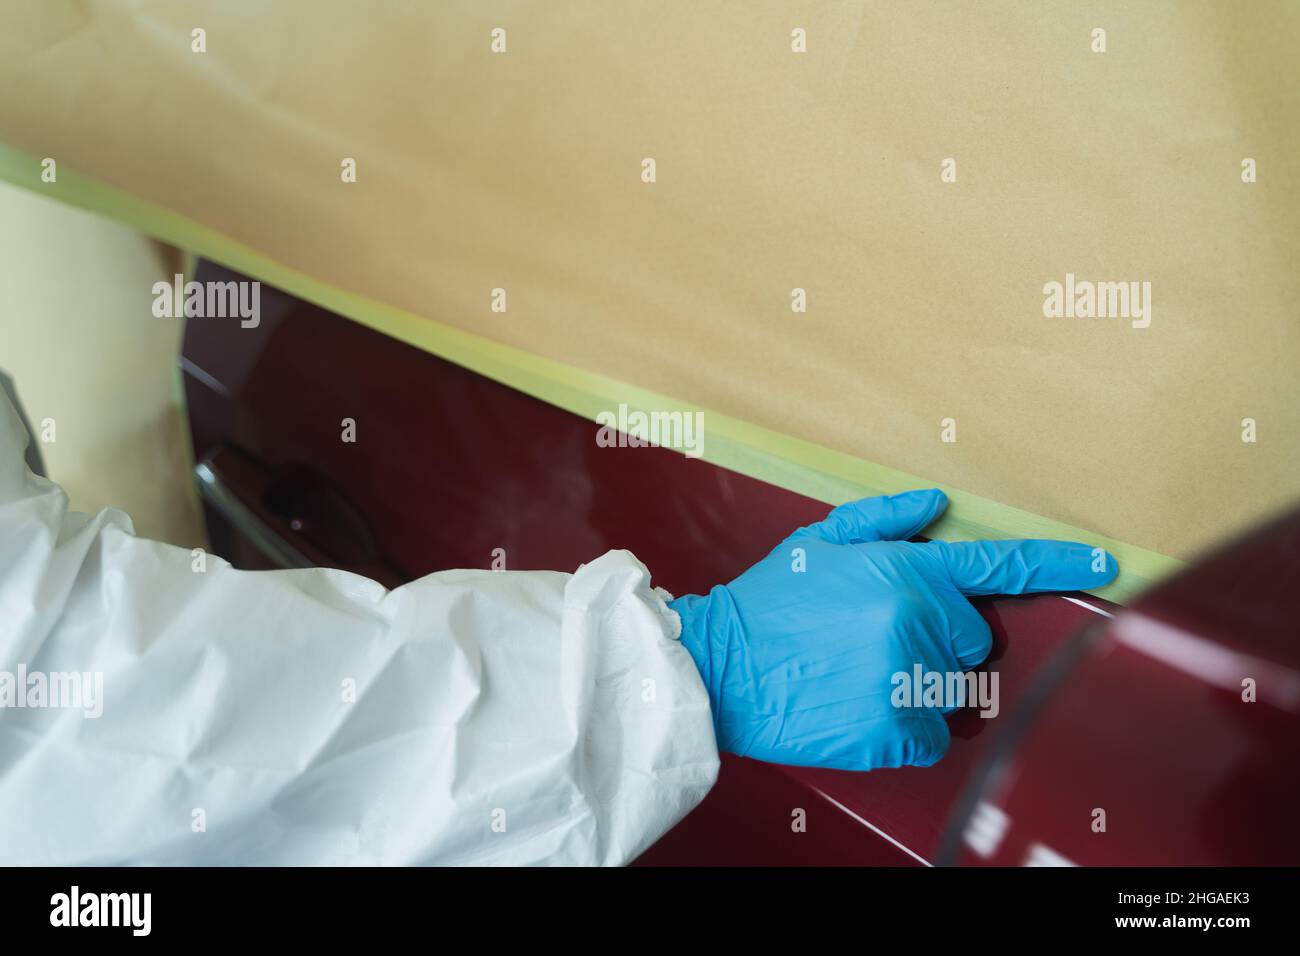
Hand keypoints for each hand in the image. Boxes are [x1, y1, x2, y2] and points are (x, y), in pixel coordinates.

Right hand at [669, 489, 1116, 770]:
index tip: (1103, 565)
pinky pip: (932, 733)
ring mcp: (909, 679)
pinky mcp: (896, 730)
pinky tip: (858, 704)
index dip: (1057, 564)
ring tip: (856, 672)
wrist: (721, 667)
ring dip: (915, 683)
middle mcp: (917, 622)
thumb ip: (885, 519)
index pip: (998, 566)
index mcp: (906, 571)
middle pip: (970, 638)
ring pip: (950, 688)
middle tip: (872, 636)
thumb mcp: (820, 542)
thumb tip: (938, 504)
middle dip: (934, 636)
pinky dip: (904, 727)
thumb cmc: (769, 603)